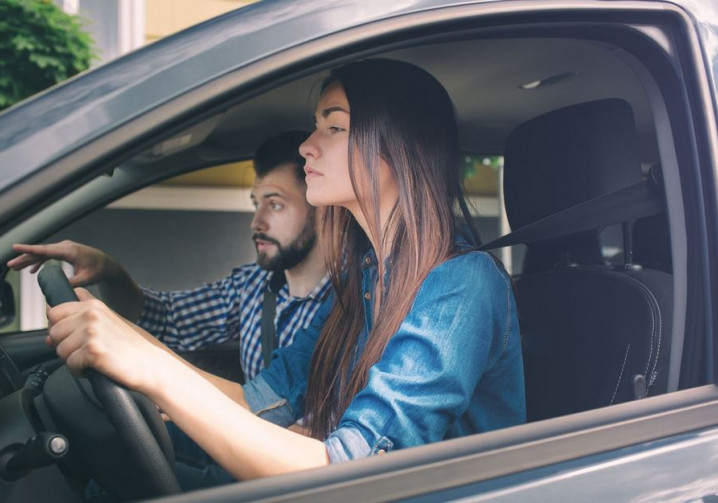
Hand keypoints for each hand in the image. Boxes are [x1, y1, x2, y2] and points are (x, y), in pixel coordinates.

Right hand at [8, 240, 117, 286]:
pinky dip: (40, 262)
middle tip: (11, 264)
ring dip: (30, 260)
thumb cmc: (99, 270)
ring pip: (43, 253)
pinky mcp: (66, 252)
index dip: (30, 249)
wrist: (108, 265)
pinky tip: (32, 271)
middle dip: (25, 257)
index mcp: (70, 251)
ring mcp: (65, 248)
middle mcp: (66, 247)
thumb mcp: (86, 279)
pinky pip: (49, 255)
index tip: (16, 247)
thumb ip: (72, 283)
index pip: (46, 250)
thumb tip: (58, 288)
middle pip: (41, 251)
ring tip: (16, 268)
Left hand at [46, 288, 165, 391]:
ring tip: (92, 360)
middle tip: (85, 351)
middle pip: (54, 332)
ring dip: (72, 360)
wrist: (153, 364)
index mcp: (94, 305)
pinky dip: (79, 371)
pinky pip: (70, 364)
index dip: (59, 328)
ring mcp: (92, 332)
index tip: (73, 337)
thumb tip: (49, 312)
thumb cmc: (132, 345)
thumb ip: (83, 309)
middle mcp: (91, 315)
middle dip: (65, 345)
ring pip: (60, 350)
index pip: (55, 312)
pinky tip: (94, 368)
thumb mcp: (109, 318)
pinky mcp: (93, 351)